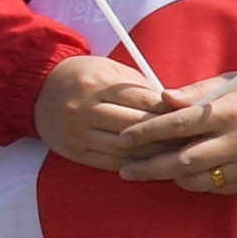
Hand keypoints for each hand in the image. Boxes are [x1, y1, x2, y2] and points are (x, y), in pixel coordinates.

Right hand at [32, 52, 189, 170]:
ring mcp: (76, 133)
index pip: (145, 102)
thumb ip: (142, 90)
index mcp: (98, 85)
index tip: (196, 119)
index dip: (173, 112)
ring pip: (125, 149)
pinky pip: (110, 162)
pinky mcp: (73, 151)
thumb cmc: (88, 77)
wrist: (40, 88)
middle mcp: (84, 109)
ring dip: (155, 155)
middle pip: (136, 128)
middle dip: (168, 136)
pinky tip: (154, 164)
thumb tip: (178, 108)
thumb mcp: (113, 73)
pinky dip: (135, 164)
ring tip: (180, 156)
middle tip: (195, 141)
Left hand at [121, 66, 236, 193]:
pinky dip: (195, 183)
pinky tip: (184, 176)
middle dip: (149, 167)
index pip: (178, 123)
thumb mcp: (231, 82)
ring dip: (170, 176)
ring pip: (197, 178)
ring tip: (151, 172)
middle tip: (124, 170)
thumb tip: (162, 98)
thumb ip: (195, 92)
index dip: (147, 132)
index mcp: (228, 111)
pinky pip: (216, 187)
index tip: (123, 138)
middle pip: (182, 159)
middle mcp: (236, 139)